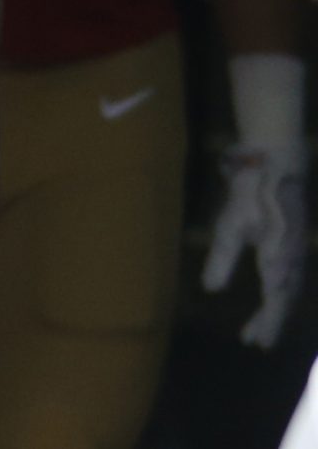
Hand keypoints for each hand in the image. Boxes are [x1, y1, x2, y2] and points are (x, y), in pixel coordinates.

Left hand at [206, 145, 307, 347]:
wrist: (279, 166)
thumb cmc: (252, 195)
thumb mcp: (230, 226)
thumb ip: (222, 259)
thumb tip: (210, 290)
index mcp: (279, 261)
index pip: (274, 302)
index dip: (266, 323)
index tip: (254, 342)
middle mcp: (294, 262)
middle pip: (286, 301)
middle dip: (272, 322)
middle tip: (257, 343)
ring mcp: (299, 252)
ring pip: (292, 290)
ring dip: (278, 310)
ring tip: (262, 328)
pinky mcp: (298, 243)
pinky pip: (294, 278)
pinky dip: (285, 293)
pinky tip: (275, 296)